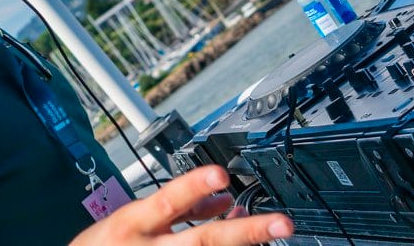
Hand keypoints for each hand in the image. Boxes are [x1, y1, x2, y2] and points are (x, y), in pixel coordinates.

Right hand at [70, 166, 292, 244]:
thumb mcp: (133, 219)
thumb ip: (177, 208)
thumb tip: (221, 198)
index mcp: (134, 224)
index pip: (167, 200)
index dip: (194, 187)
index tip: (221, 174)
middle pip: (202, 242)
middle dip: (244, 232)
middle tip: (281, 223)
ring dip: (241, 243)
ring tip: (273, 231)